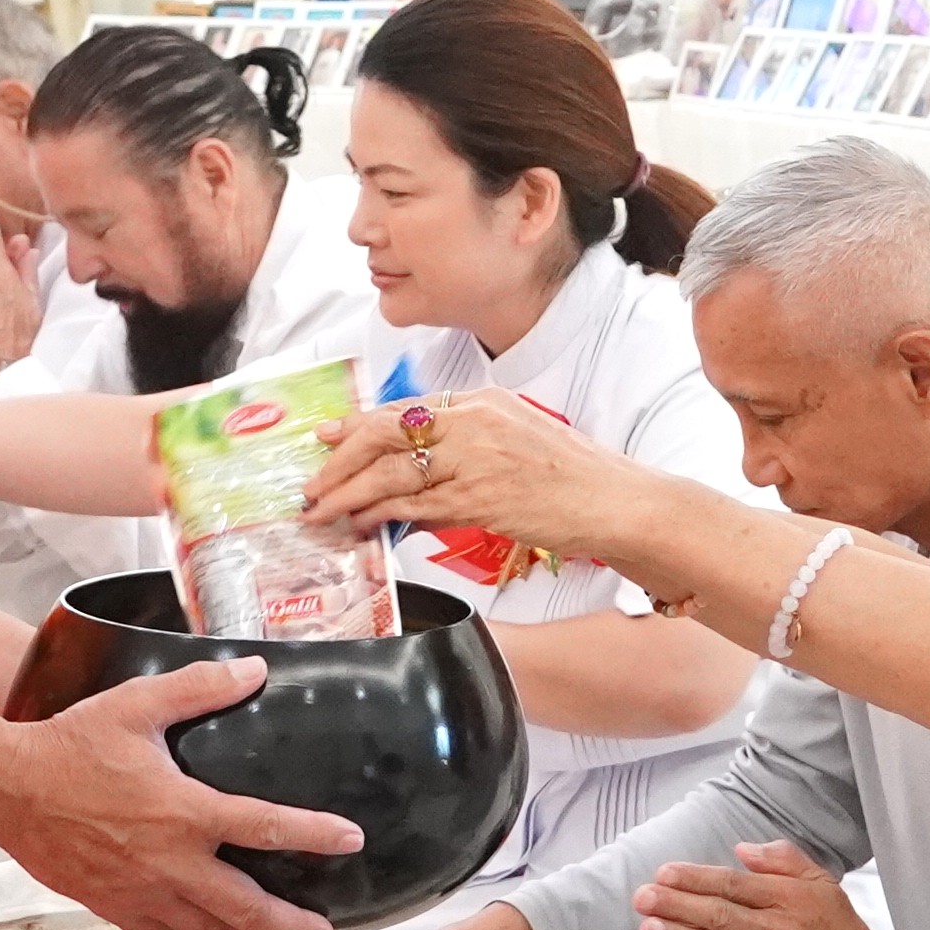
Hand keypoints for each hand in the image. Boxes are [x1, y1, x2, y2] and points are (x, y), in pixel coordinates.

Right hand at [0, 658, 350, 929]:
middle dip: (291, 925)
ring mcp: (140, 892)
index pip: (264, 826)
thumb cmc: (69, 745)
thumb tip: (255, 669)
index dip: (314, 835)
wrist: (5, 789)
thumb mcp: (135, 704)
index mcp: (182, 811)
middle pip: (246, 906)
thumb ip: (199, 686)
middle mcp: (168, 862)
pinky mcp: (113, 907)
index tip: (350, 840)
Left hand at [304, 390, 631, 564]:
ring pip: (392, 474)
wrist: (617, 502)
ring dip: (349, 495)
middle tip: (311, 485)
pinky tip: (360, 527)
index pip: (405, 410)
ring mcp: (476, 460)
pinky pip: (415, 508)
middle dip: (340, 462)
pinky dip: (381, 517)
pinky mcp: (480, 500)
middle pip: (386, 435)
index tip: (326, 438)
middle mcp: (474, 423)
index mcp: (482, 403)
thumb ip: (464, 454)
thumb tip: (414, 489)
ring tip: (321, 513)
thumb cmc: (572, 478)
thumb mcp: (515, 444)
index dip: (358, 425)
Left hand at [636, 843, 877, 929]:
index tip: (664, 872)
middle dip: (676, 904)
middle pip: (720, 914)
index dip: (696, 878)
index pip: (733, 884)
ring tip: (646, 927)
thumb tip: (742, 850)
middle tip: (642, 897)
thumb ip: (783, 860)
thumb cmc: (838, 928)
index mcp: (787, 899)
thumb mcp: (821, 882)